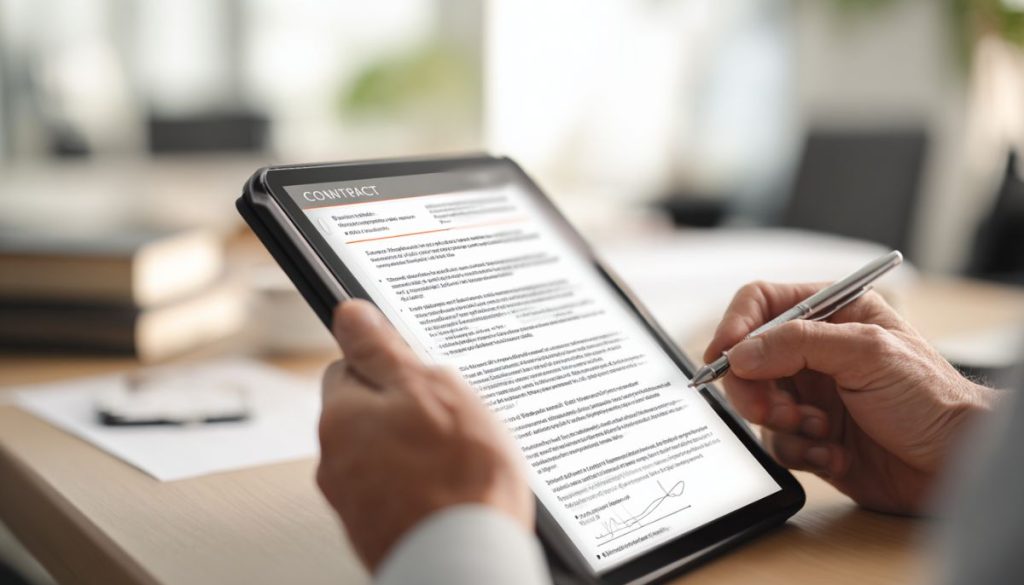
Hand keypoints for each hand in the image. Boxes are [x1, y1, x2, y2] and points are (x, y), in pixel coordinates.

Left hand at [315, 300, 532, 570]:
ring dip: (413, 449)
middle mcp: (335, 461)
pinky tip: (452, 489)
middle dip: (403, 409)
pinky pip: (397, 491)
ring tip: (457, 458)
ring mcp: (354, 501)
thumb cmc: (457, 479)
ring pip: (384, 453)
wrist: (467, 563)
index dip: (390, 365)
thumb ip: (383, 350)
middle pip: (367, 412)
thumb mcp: (428, 389)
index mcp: (341, 417)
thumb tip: (349, 314)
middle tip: (448, 416)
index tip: (419, 372)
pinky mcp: (377, 531)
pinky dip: (420, 486)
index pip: (350, 367)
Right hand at [705, 282, 995, 514]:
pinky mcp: (811, 435)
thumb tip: (740, 352)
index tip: (722, 356)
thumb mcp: (867, 353)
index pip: (762, 304)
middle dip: (754, 388)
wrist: (955, 462)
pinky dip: (800, 451)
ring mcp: (811, 395)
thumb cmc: (931, 398)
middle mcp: (815, 352)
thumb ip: (798, 344)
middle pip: (748, 359)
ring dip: (784, 423)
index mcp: (831, 313)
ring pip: (758, 404)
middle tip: (770, 409)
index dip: (736, 326)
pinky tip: (835, 453)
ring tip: (821, 432)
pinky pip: (777, 442)